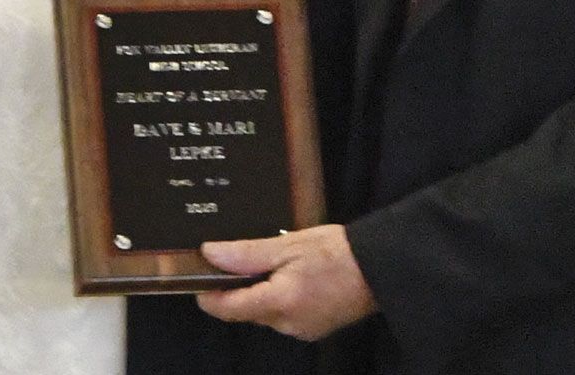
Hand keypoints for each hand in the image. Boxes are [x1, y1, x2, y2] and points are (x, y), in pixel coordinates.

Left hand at [196, 224, 377, 340]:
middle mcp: (288, 324)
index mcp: (279, 303)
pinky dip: (276, 297)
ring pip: (264, 312)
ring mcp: (302, 329)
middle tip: (231, 258)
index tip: (196, 279)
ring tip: (264, 261)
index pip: (228, 309)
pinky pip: (283, 314)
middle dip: (235, 289)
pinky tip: (286, 274)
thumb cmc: (334, 252)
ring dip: (257, 292)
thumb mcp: (287, 245)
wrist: (378, 268)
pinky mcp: (314, 328)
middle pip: (245, 311)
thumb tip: (210, 253)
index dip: (208, 296)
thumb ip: (246, 253)